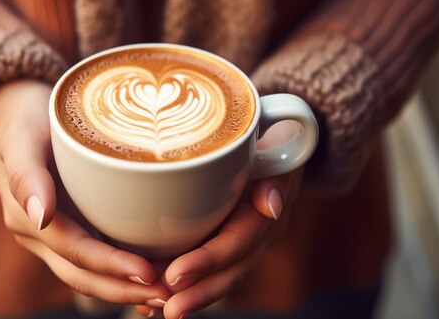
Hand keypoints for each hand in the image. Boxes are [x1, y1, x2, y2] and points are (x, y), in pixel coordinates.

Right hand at [0, 80, 170, 305]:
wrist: (20, 111)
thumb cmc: (27, 119)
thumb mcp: (21, 137)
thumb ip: (26, 175)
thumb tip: (39, 217)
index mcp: (25, 217)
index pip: (74, 251)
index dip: (110, 266)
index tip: (149, 272)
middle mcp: (38, 234)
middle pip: (82, 274)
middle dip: (124, 289)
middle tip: (168, 294)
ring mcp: (52, 235)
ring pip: (87, 275)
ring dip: (125, 290)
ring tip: (166, 296)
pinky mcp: (68, 228)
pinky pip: (92, 261)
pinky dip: (119, 277)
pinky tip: (148, 282)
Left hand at [135, 121, 303, 318]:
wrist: (283, 142)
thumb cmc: (272, 136)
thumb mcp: (280, 141)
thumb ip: (275, 166)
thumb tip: (269, 205)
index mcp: (267, 213)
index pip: (237, 243)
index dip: (207, 261)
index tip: (174, 275)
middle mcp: (259, 235)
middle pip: (229, 272)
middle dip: (198, 293)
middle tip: (165, 310)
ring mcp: (246, 243)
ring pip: (220, 277)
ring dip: (191, 296)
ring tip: (155, 311)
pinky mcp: (229, 242)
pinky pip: (211, 271)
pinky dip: (187, 287)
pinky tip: (154, 302)